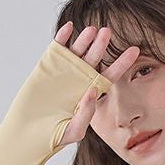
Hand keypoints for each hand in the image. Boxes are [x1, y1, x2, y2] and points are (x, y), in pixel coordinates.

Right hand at [53, 21, 139, 146]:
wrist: (29, 134)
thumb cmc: (54, 137)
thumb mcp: (75, 130)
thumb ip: (86, 113)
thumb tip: (94, 90)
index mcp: (90, 94)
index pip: (109, 75)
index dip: (121, 63)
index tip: (135, 51)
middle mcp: (80, 80)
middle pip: (94, 58)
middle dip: (101, 45)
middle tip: (107, 32)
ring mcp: (64, 71)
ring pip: (78, 50)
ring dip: (85, 39)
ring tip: (92, 30)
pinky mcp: (47, 67)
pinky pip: (57, 48)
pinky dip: (63, 37)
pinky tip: (69, 28)